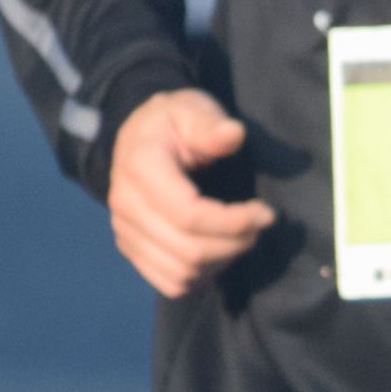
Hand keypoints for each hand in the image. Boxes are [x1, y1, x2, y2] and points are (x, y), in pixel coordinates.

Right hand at [106, 88, 275, 297]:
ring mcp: (124, 231)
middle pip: (188, 250)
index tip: (265, 212)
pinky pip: (171, 282)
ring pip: (182, 272)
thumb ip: (210, 124)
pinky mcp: (131, 249)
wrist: (137, 138)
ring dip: (223, 261)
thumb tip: (233, 134)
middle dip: (235, 243)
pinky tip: (220, 250)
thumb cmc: (172, 123)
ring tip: (242, 236)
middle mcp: (125, 204)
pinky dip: (202, 275)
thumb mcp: (192, 109)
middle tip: (260, 225)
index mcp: (139, 167)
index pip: (188, 215)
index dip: (233, 222)